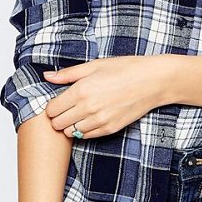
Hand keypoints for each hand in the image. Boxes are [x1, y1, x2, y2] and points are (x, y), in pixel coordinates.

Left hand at [41, 54, 172, 139]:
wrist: (153, 81)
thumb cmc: (126, 69)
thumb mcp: (95, 65)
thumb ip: (68, 74)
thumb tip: (47, 76)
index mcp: (81, 90)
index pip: (51, 109)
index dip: (52, 106)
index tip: (58, 101)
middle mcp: (88, 108)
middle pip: (57, 124)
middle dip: (58, 117)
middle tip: (67, 107)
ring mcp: (99, 121)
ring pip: (70, 132)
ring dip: (71, 124)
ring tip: (80, 112)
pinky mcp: (110, 129)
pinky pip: (86, 136)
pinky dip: (84, 130)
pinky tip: (91, 118)